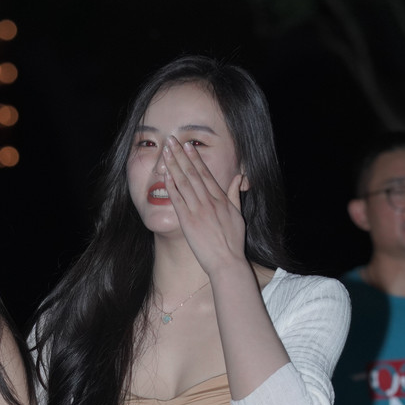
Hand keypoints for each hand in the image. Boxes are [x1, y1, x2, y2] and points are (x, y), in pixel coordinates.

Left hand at [159, 136, 247, 274]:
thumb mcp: (238, 215)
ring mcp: (198, 211)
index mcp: (220, 199)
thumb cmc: (233, 242)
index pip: (206, 174)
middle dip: (181, 156)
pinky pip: (178, 201)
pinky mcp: (188, 222)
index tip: (187, 145)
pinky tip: (165, 176)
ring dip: (174, 166)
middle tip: (172, 141)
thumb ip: (234, 194)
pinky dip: (171, 187)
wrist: (227, 262)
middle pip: (192, 174)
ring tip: (166, 153)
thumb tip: (239, 176)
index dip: (195, 158)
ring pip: (184, 183)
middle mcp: (209, 202)